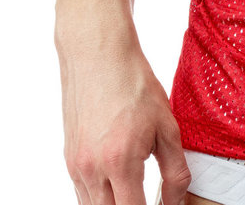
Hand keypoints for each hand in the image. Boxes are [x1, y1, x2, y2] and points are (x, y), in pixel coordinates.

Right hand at [59, 37, 191, 204]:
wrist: (98, 55)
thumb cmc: (133, 83)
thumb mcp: (167, 124)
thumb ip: (175, 169)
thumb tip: (174, 202)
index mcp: (120, 161)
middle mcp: (93, 169)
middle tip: (147, 197)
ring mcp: (76, 166)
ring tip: (134, 192)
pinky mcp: (69, 159)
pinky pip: (82, 194)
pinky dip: (99, 197)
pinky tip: (116, 185)